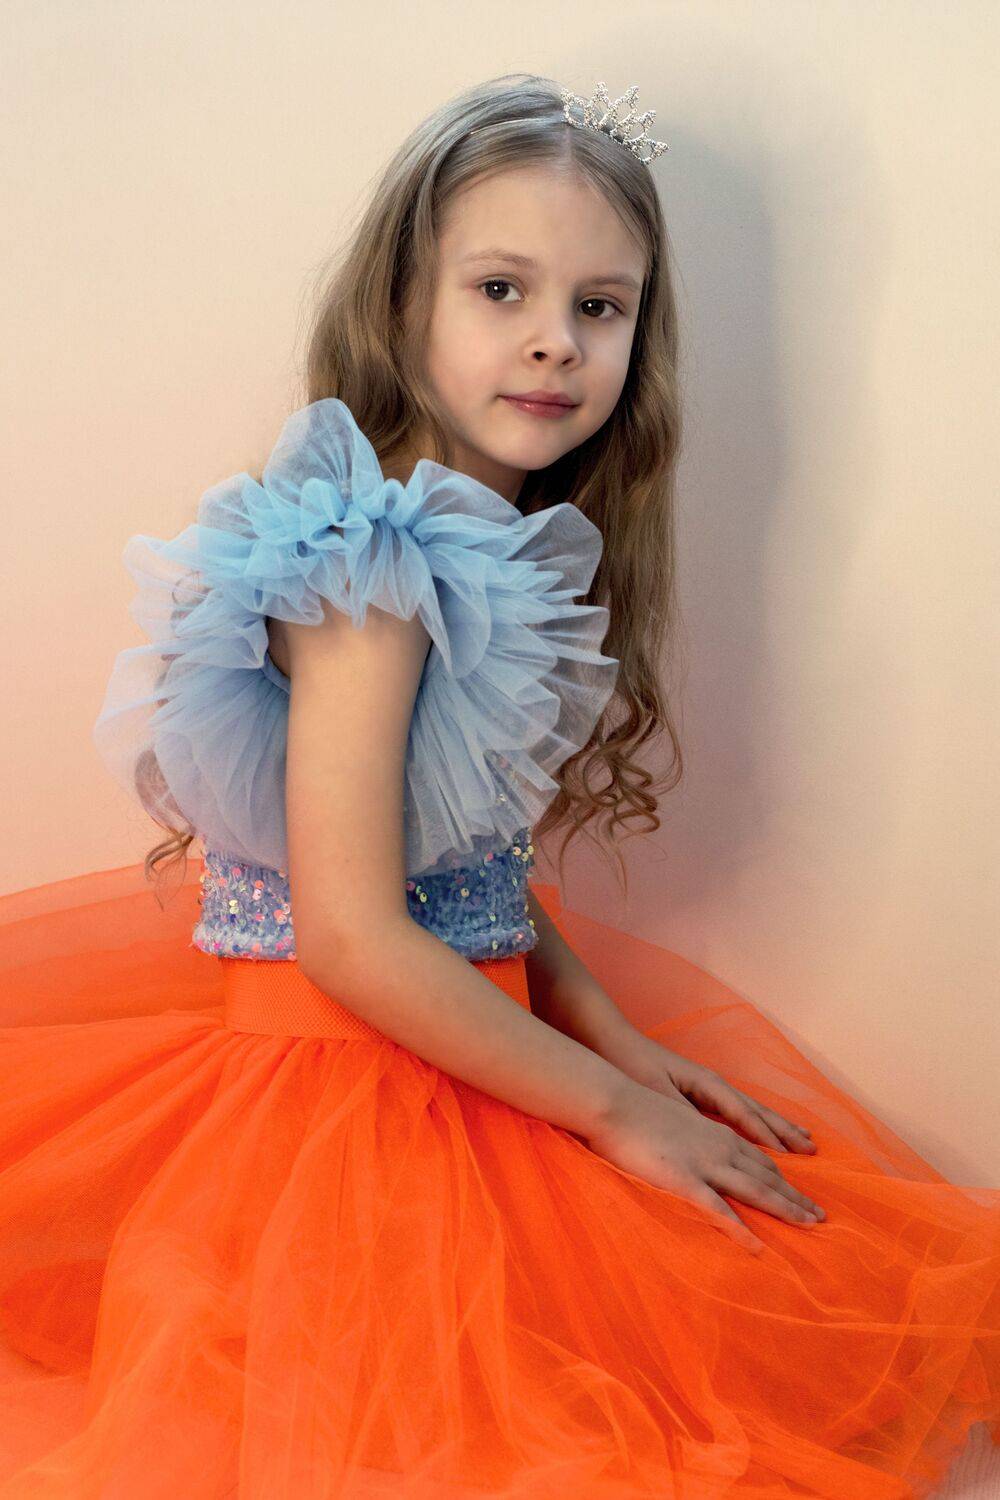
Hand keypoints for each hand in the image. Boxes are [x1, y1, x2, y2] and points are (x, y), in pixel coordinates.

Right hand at [583, 1081, 824, 1254]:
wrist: (612, 1101)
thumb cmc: (634, 1108)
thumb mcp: (672, 1121)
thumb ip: (689, 1139)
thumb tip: (694, 1154)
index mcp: (715, 1133)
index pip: (758, 1158)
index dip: (782, 1177)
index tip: (801, 1193)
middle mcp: (719, 1147)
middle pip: (766, 1175)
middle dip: (795, 1196)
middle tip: (822, 1216)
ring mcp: (704, 1163)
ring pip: (755, 1189)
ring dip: (785, 1208)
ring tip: (810, 1225)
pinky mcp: (684, 1179)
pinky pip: (718, 1210)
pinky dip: (741, 1229)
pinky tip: (758, 1247)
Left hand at [592, 1026, 816, 1156]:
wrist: (610, 1041)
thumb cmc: (632, 1067)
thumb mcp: (657, 1096)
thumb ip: (686, 1118)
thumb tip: (714, 1141)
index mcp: (707, 1085)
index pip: (745, 1115)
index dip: (767, 1137)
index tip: (790, 1158)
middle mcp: (714, 1084)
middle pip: (758, 1111)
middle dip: (785, 1132)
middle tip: (813, 1150)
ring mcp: (708, 1087)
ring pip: (751, 1110)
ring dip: (777, 1127)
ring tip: (804, 1140)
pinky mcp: (698, 1092)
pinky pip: (737, 1112)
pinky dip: (756, 1124)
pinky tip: (764, 1132)